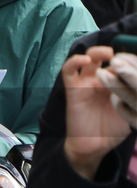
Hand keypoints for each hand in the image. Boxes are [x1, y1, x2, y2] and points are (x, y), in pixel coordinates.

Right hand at [63, 46, 130, 179]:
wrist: (94, 146)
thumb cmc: (112, 130)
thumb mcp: (130, 111)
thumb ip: (132, 96)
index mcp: (115, 84)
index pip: (120, 64)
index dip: (128, 59)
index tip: (135, 59)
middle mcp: (100, 80)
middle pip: (105, 57)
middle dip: (115, 52)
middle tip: (123, 54)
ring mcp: (86, 82)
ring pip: (88, 58)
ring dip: (97, 52)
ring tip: (107, 53)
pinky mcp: (72, 87)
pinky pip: (69, 70)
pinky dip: (74, 61)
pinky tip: (84, 60)